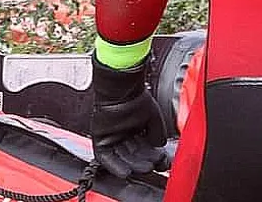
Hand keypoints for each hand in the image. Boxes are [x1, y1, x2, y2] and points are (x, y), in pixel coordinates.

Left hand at [90, 53, 170, 178]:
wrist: (121, 89)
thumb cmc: (135, 97)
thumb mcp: (152, 118)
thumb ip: (157, 135)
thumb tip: (160, 147)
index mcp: (135, 127)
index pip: (144, 149)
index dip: (153, 157)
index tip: (162, 161)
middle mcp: (123, 133)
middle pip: (133, 156)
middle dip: (145, 162)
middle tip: (154, 164)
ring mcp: (111, 136)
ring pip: (122, 159)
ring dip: (134, 166)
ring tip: (146, 168)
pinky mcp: (100, 139)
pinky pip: (105, 158)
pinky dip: (115, 167)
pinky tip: (126, 173)